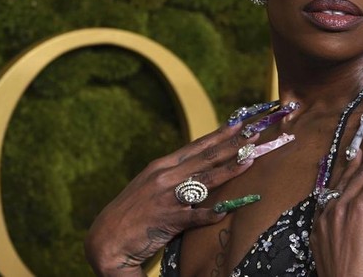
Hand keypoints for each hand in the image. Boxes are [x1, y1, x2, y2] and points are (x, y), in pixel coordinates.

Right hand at [84, 123, 255, 275]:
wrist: (106, 239)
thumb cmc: (134, 212)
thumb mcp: (151, 185)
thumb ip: (175, 175)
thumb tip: (201, 166)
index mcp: (163, 166)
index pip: (198, 146)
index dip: (220, 134)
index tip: (240, 123)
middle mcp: (166, 176)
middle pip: (206, 158)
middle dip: (233, 145)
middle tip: (255, 133)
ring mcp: (167, 197)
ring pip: (205, 180)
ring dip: (229, 169)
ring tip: (250, 160)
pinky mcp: (167, 220)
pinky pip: (195, 216)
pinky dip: (211, 213)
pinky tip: (228, 209)